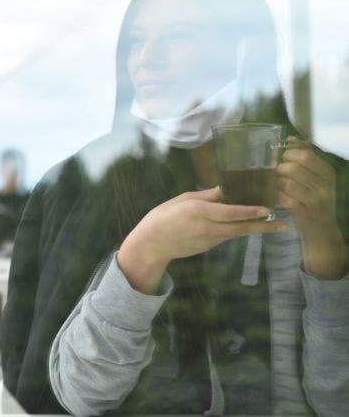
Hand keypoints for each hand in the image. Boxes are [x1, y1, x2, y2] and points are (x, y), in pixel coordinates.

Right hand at [119, 187, 287, 292]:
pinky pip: (226, 236)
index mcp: (199, 211)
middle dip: (262, 226)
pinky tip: (244, 225)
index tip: (268, 210)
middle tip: (283, 225)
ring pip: (236, 233)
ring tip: (271, 223)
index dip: (250, 212)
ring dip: (253, 228)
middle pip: (240, 228)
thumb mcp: (183, 200)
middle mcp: (207, 227)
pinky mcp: (209, 246)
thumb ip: (206, 197)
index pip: (230, 212)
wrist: (151, 245)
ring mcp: (209, 240)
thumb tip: (226, 189)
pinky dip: (236, 230)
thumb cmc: (163, 217)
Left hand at [278, 136, 347, 278]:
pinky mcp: (304, 213)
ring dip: (278, 184)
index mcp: (328, 172)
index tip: (284, 159)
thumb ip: (306, 156)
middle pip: (293, 167)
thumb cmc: (314, 199)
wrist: (322, 231)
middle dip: (280, 168)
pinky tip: (281, 199)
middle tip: (279, 173)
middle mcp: (325, 185)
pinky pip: (284, 198)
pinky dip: (279, 197)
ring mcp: (316, 200)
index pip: (305, 155)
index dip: (289, 155)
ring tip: (281, 187)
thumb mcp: (317, 178)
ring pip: (287, 183)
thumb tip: (292, 138)